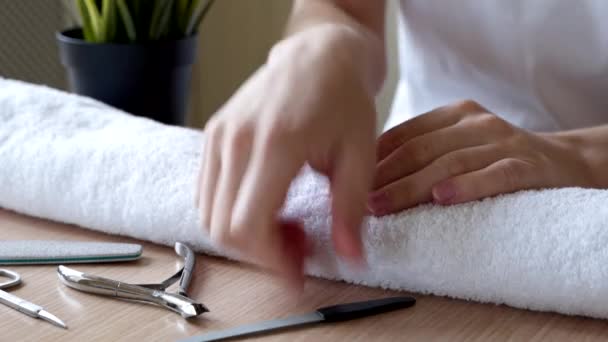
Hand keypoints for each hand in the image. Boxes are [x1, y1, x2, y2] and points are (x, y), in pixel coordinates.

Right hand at [197, 27, 376, 285]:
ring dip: (246, 236)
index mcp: (275, 144)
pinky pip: (208, 193)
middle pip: (223, 228)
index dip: (271, 261)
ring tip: (286, 225)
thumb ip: (350, 210)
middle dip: (261, 253)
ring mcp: (219, 137)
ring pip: (210, 215)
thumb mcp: (360, 155)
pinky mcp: (213, 136)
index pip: (248, 226)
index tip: (298, 271)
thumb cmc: (343, 99)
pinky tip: (268, 205)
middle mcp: (236, 141)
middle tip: (298, 248)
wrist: (318, 55)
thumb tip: (350, 258)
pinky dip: (233, 213)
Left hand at [369, 100, 593, 214]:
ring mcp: (502, 142)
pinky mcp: (526, 166)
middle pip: (421, 151)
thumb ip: (424, 150)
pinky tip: (443, 198)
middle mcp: (476, 123)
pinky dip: (467, 186)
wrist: (561, 161)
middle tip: (360, 201)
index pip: (406, 134)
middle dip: (386, 177)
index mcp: (455, 114)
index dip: (377, 159)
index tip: (352, 182)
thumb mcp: (459, 144)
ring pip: (449, 164)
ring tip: (385, 206)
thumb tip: (369, 176)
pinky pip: (493, 176)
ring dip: (412, 187)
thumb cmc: (495, 157)